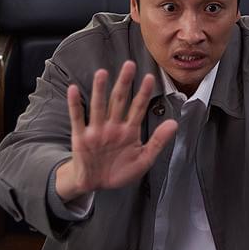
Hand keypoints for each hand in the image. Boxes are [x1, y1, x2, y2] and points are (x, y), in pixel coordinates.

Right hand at [56, 61, 177, 201]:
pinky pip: (78, 119)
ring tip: (102, 73)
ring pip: (99, 106)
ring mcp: (97, 131)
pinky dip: (74, 105)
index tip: (150, 77)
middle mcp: (113, 126)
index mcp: (129, 131)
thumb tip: (175, 123)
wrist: (96, 184)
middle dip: (124, 83)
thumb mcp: (144, 159)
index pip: (138, 108)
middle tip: (129, 65)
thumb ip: (158, 141)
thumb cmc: (120, 171)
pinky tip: (74, 90)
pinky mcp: (81, 137)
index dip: (144, 93)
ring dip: (100, 90)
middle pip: (119, 100)